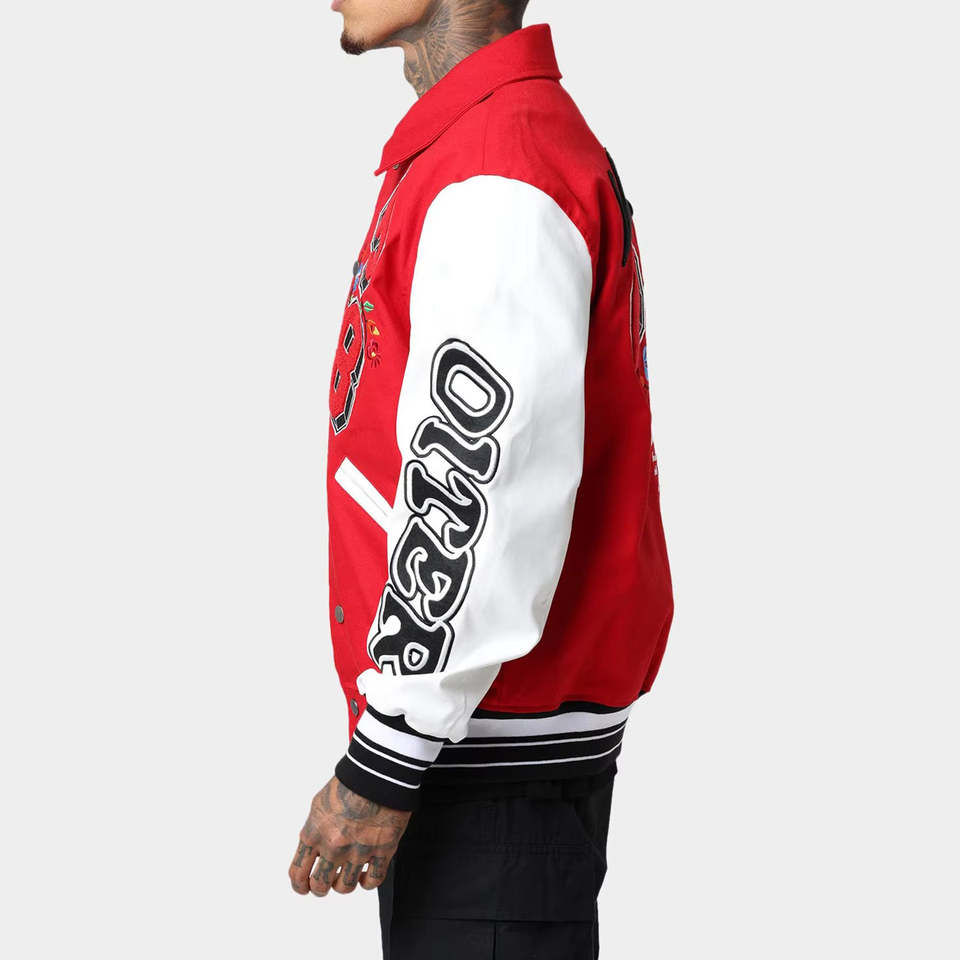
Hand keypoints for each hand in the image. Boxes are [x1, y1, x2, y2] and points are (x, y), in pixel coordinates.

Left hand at [288, 775, 410, 895]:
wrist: (379, 772)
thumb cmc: (351, 782)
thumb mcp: (319, 804)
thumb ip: (313, 830)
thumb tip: (313, 848)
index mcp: (314, 833)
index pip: (297, 872)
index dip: (299, 885)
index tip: (303, 887)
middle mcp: (333, 846)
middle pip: (320, 886)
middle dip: (320, 888)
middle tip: (326, 883)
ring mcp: (358, 850)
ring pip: (345, 887)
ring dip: (344, 884)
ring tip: (348, 875)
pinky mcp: (383, 850)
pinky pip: (373, 880)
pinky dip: (368, 882)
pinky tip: (367, 874)